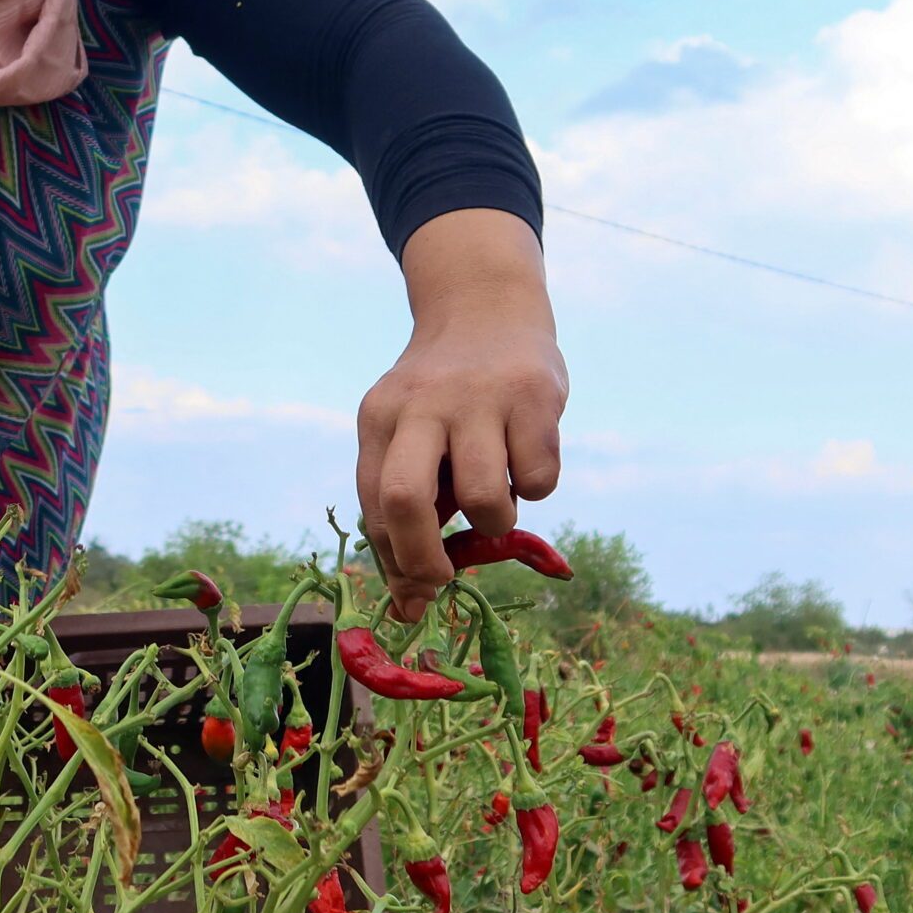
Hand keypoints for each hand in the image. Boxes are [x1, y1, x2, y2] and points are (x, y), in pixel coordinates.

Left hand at [356, 305, 568, 624]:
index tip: (415, 596)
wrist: (488, 309)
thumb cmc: (446, 398)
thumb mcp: (409, 433)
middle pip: (403, 499)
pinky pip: (539, 480)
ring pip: (483, 499)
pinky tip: (527, 453)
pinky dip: (536, 486)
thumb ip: (406, 507)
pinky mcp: (534, 396)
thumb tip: (409, 603)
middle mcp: (421, 405)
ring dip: (496, 520)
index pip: (374, 505)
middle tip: (445, 576)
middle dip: (423, 558)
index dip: (394, 561)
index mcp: (380, 417)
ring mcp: (479, 398)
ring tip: (499, 494)